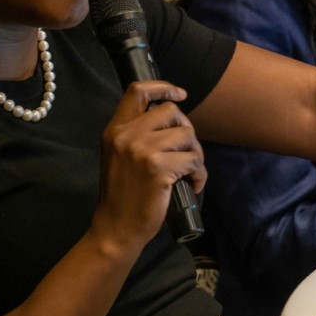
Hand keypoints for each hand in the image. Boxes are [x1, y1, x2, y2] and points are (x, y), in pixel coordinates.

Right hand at [94, 81, 205, 249]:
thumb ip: (136, 134)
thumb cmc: (122, 194)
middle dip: (186, 129)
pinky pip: (193, 160)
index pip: (137, 91)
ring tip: (190, 171)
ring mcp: (142, 151)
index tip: (180, 94)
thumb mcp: (118, 155)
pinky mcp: (159, 169)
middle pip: (171, 111)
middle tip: (187, 151)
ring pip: (187, 135)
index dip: (163, 87)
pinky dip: (200, 173)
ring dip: (196, 154)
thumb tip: (172, 118)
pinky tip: (194, 184)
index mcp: (115, 129)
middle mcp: (126, 135)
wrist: (116, 228)